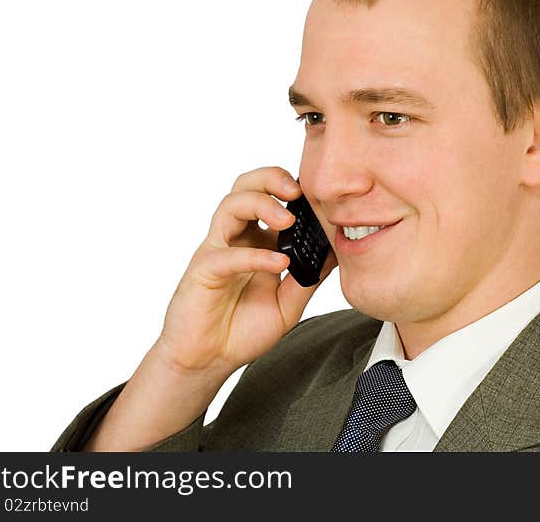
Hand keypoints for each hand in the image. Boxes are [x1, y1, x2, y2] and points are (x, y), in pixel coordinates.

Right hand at [154, 166, 336, 376]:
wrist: (209, 362)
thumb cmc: (241, 331)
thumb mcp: (288, 304)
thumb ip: (307, 279)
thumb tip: (335, 254)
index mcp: (258, 241)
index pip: (271, 198)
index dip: (293, 189)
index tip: (320, 194)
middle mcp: (237, 239)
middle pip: (246, 187)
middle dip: (271, 178)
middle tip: (297, 190)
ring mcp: (218, 251)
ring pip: (231, 206)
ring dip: (261, 204)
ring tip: (288, 220)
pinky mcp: (203, 271)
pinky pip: (227, 254)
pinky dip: (255, 255)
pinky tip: (278, 264)